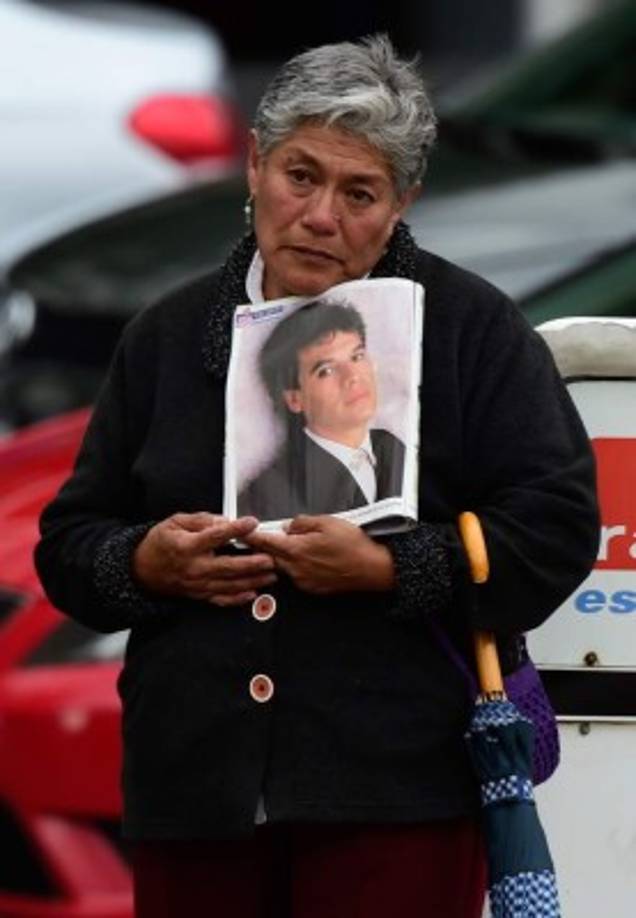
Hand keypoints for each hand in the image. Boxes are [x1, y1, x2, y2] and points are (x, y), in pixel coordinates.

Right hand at [132, 512, 275, 605]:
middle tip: (270, 559)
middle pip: (227, 567)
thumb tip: (225, 520)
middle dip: (252, 564)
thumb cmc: (161, 543)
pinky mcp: (199, 595)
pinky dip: (238, 599)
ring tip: (271, 575)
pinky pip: (221, 600)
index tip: (251, 523)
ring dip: (252, 581)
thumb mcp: (176, 522)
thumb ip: (201, 520)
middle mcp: (194, 567)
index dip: (235, 529)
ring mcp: (197, 584)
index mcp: (187, 546)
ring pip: (229, 585)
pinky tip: (253, 593)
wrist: (142, 570)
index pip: (215, 536)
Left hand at [243, 515, 394, 594]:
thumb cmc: (353, 545)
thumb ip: (302, 523)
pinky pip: (296, 576)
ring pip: (283, 567)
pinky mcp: (312, 588)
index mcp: (296, 550)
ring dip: (281, 558)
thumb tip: (288, 526)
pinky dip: (295, 567)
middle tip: (257, 539)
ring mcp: (303, 581)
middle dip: (263, 548)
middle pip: (269, 557)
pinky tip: (308, 559)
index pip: (265, 542)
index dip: (250, 536)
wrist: (372, 569)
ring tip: (291, 547)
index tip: (239, 532)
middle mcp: (295, 568)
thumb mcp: (327, 522)